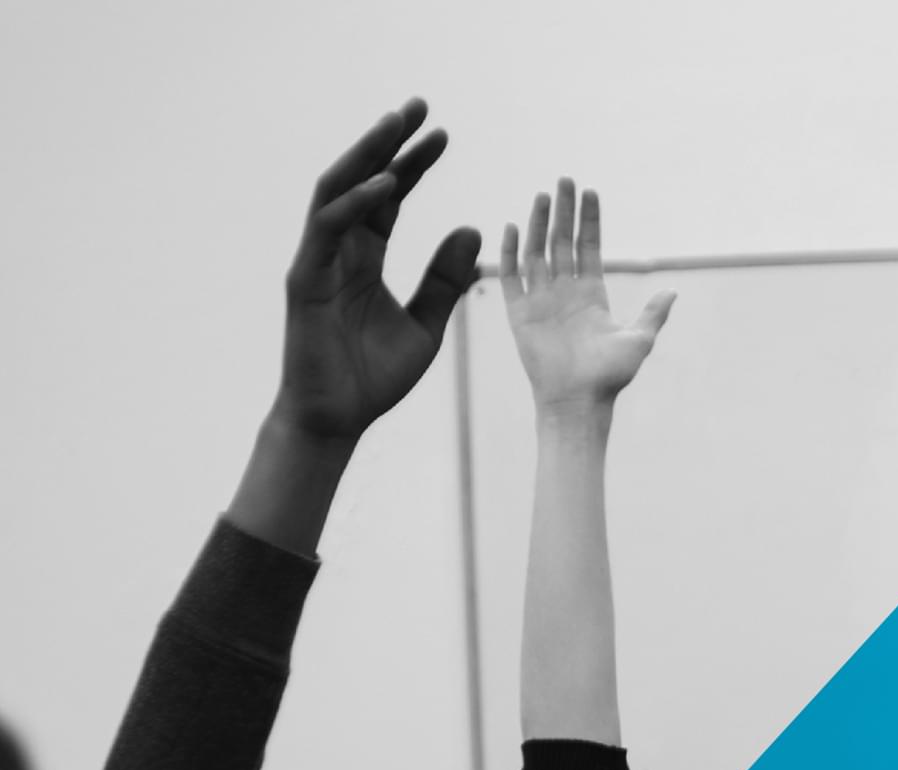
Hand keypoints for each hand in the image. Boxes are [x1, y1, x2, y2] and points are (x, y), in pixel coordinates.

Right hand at [272, 101, 480, 448]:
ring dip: (368, 155)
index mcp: (366, 257)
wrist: (339, 420)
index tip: (442, 135)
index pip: (390, 197)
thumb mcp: (426, 327)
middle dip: (390, 141)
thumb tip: (474, 231)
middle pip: (364, 180)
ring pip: (339, 190)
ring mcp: (319, 258)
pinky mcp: (305, 276)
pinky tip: (388, 186)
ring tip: (397, 123)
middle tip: (419, 105)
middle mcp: (340, 248)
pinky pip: (331, 229)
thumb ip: (446, 281)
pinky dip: (358, 204)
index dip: (413, 164)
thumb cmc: (374, 377)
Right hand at [500, 180, 673, 417]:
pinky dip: (510, 252)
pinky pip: (512, 276)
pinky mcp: (520, 312)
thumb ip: (653, 315)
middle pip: (561, 241)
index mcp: (591, 295)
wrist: (579, 402)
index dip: (589, 221)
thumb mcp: (639, 341)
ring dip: (539, 223)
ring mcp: (541, 299)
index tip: (590, 192)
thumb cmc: (609, 377)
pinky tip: (513, 227)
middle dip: (563, 211)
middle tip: (565, 180)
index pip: (588, 247)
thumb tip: (673, 292)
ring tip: (543, 195)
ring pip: (537, 251)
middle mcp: (564, 292)